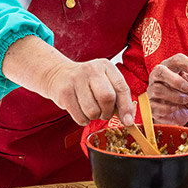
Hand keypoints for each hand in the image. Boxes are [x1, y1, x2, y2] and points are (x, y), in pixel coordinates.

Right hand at [1, 36, 134, 126]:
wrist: (58, 74)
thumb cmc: (87, 82)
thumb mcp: (104, 81)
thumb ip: (118, 97)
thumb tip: (128, 120)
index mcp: (106, 66)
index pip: (121, 87)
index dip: (126, 107)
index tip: (128, 121)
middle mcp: (92, 70)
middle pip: (107, 98)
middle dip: (108, 112)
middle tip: (104, 113)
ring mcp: (76, 80)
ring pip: (93, 111)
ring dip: (94, 117)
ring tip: (90, 109)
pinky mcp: (64, 92)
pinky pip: (80, 117)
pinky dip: (83, 120)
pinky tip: (81, 111)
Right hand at [146, 54, 187, 125]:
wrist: (178, 112)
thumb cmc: (186, 94)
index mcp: (169, 67)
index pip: (176, 60)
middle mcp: (157, 76)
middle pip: (160, 71)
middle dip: (175, 80)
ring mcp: (151, 90)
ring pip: (157, 90)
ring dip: (174, 96)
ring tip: (186, 100)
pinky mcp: (150, 105)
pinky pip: (155, 105)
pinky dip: (168, 108)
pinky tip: (176, 108)